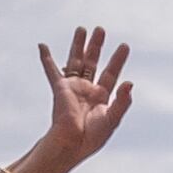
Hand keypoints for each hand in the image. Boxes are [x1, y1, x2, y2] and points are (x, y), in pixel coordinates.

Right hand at [32, 29, 134, 172]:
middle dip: (96, 46)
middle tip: (100, 29)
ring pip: (75, 61)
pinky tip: (42, 46)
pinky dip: (46, 58)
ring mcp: (73, 87)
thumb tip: (130, 82)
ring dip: (78, 45)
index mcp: (101, 96)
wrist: (72, 143)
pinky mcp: (60, 88)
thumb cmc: (92, 136)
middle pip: (92, 62)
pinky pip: (52, 70)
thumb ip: (123, 101)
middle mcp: (87, 89)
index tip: (124, 45)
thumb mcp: (113, 118)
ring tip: (82, 28)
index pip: (111, 73)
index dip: (117, 59)